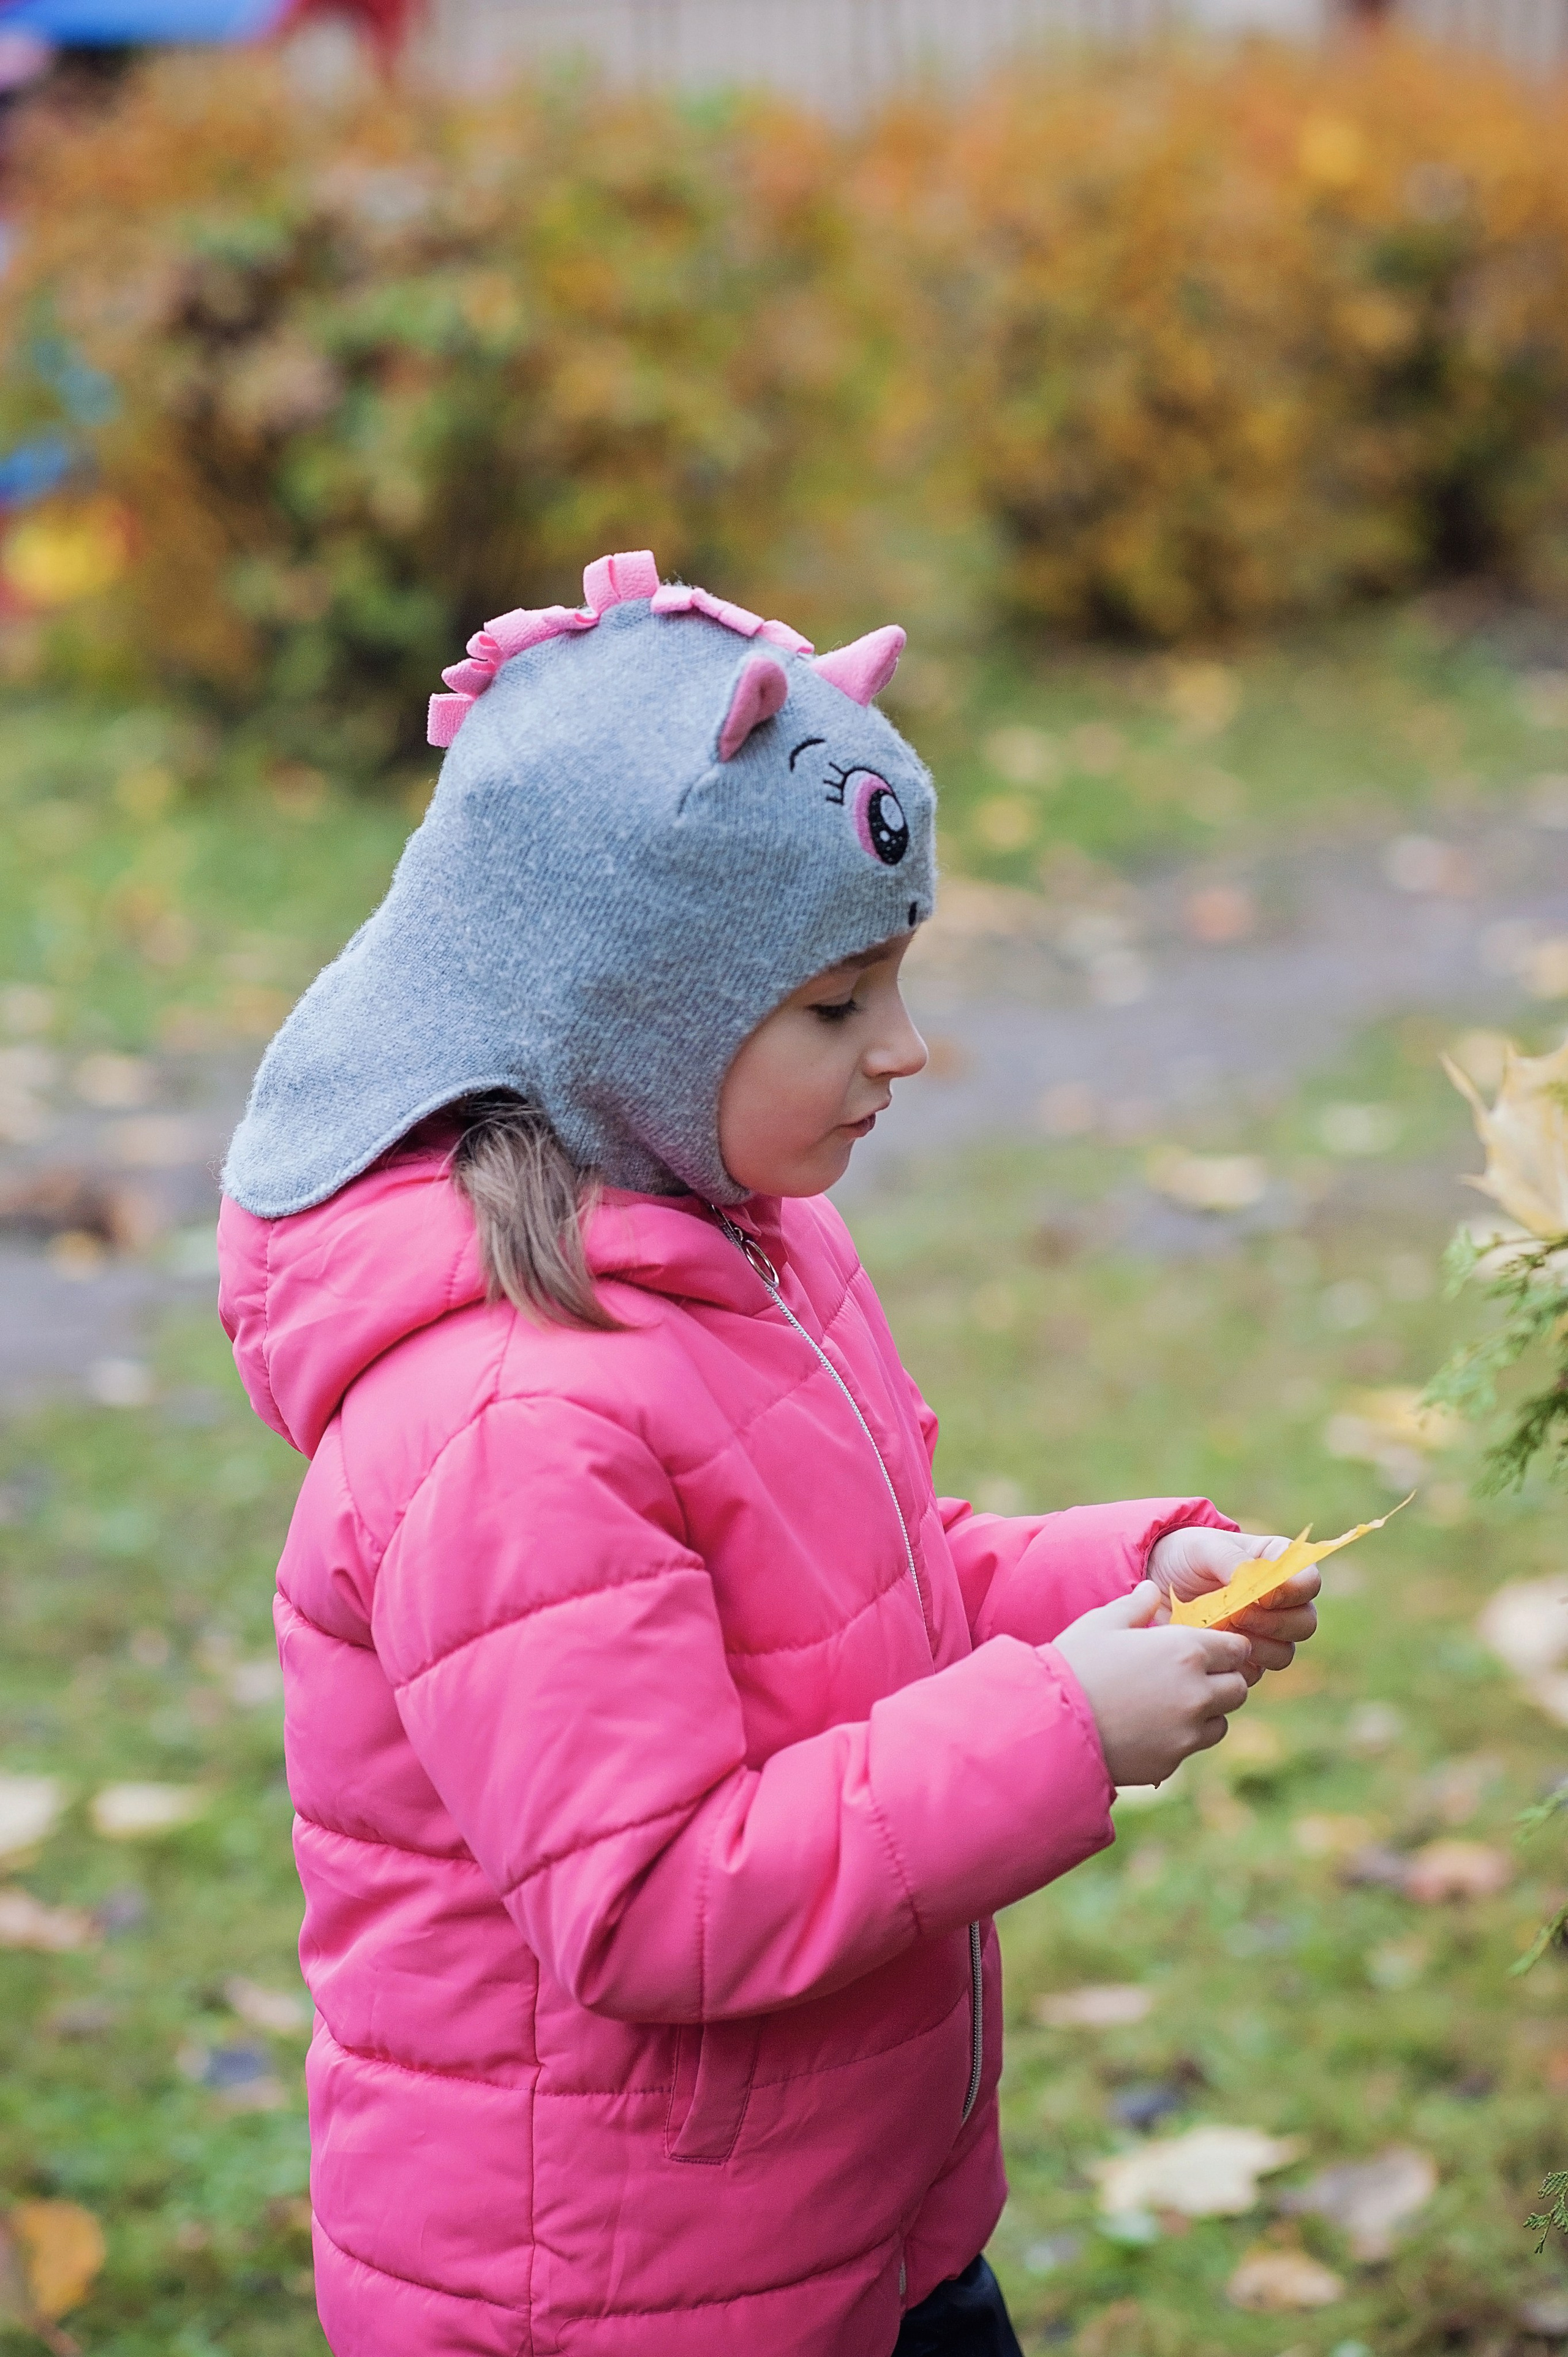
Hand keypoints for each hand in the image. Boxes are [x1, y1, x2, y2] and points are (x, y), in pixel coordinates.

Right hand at [1054, 1583, 1252, 1787]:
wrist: (1051, 1723)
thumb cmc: (1075, 1664)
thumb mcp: (1102, 1623)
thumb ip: (1135, 1605)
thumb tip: (1152, 1591)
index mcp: (1186, 1651)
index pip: (1238, 1649)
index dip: (1227, 1648)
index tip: (1212, 1649)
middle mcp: (1197, 1693)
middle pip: (1239, 1688)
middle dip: (1223, 1681)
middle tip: (1194, 1677)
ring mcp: (1186, 1733)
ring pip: (1221, 1722)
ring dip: (1206, 1713)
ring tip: (1170, 1704)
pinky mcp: (1171, 1762)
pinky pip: (1189, 1748)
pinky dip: (1178, 1739)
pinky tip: (1146, 1728)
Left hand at [1147, 1526, 1319, 1682]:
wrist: (1154, 1583)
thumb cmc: (1184, 1556)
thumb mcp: (1203, 1546)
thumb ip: (1231, 1558)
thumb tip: (1252, 1583)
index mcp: (1279, 1565)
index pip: (1309, 1581)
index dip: (1294, 1591)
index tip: (1264, 1594)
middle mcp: (1281, 1602)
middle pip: (1305, 1623)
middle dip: (1274, 1622)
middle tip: (1238, 1615)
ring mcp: (1266, 1634)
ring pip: (1285, 1653)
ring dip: (1256, 1644)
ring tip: (1222, 1629)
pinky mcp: (1246, 1660)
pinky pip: (1256, 1672)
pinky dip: (1236, 1662)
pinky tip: (1212, 1645)